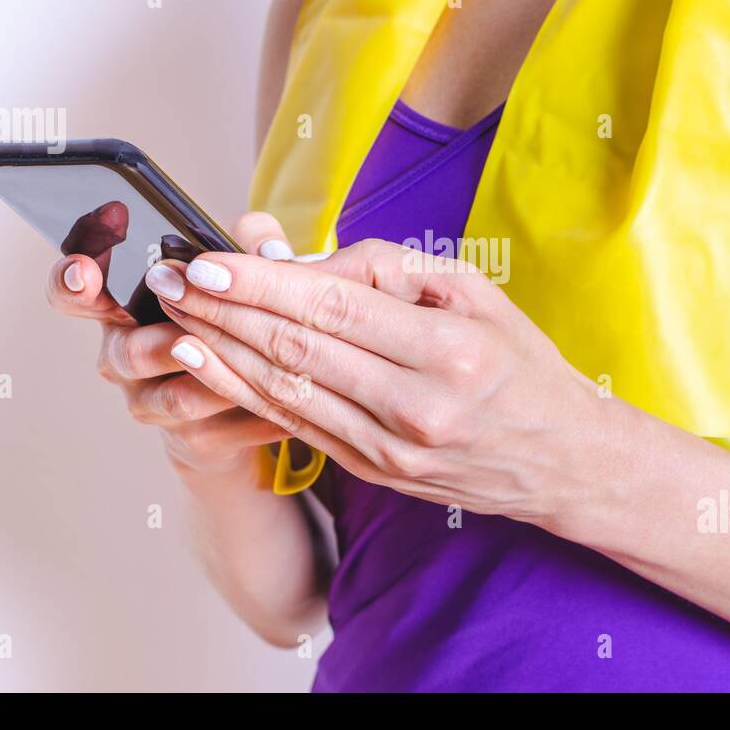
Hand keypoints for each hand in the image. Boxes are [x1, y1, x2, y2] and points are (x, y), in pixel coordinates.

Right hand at [45, 212, 297, 475]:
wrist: (254, 397)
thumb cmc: (237, 315)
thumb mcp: (243, 269)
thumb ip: (252, 242)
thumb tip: (270, 249)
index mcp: (127, 303)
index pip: (74, 292)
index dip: (71, 282)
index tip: (84, 273)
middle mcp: (126, 355)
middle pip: (125, 353)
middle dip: (160, 345)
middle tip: (184, 337)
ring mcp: (153, 402)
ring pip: (174, 398)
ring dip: (217, 381)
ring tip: (254, 367)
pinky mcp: (192, 439)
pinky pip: (220, 430)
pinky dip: (256, 414)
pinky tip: (288, 402)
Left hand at [145, 237, 604, 522]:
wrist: (561, 458)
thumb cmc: (519, 363)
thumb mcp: (475, 292)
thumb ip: (390, 269)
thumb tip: (307, 264)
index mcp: (446, 349)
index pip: (332, 308)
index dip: (260, 284)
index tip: (206, 259)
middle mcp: (415, 405)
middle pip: (296, 350)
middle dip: (222, 311)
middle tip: (168, 278)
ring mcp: (390, 447)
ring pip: (285, 392)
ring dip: (218, 352)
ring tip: (171, 316)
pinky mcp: (373, 471)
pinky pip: (295, 426)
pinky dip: (243, 394)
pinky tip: (207, 365)